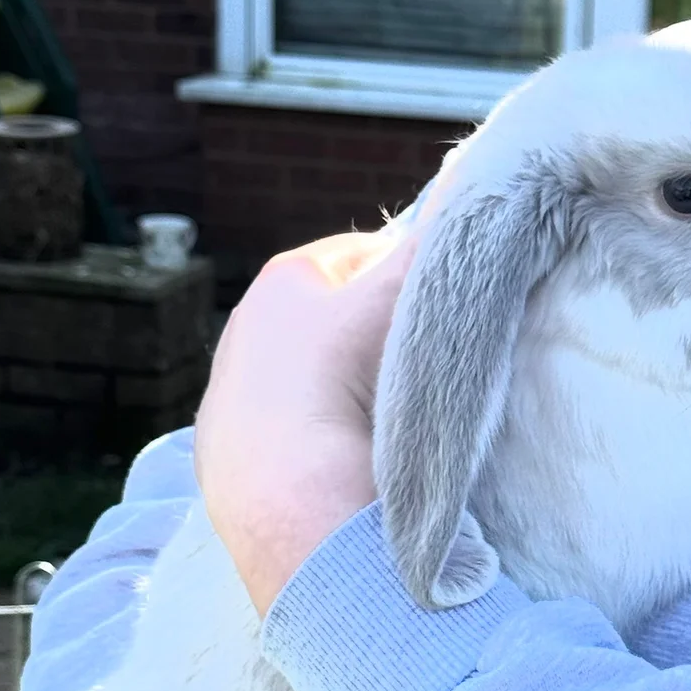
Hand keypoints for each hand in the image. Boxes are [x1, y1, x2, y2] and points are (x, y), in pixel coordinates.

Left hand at [195, 230, 417, 616]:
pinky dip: (310, 444)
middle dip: (368, 338)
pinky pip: (280, 438)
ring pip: (300, 381)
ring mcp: (227, 400)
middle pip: (326, 321)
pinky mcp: (222, 459)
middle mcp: (242, 333)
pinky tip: (342, 464)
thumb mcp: (397, 306)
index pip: (357, 258)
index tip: (435, 305)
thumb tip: (469, 189)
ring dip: (337, 394)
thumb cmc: (344, 387)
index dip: (402, 276)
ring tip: (383, 424)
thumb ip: (430, 252)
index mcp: (282, 285)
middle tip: (418, 369)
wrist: (290, 501)